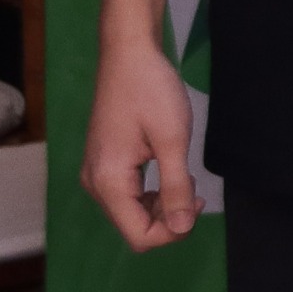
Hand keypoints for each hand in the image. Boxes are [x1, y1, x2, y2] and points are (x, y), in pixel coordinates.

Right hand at [80, 31, 200, 250]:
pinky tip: (171, 174)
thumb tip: (181, 228)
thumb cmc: (151, 91)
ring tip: (184, 179)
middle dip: (169, 218)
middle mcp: (95, 183)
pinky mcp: (105, 165)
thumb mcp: (173, 140)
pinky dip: (153, 194)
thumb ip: (176, 187)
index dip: (173, 232)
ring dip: (163, 206)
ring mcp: (98, 174)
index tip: (196, 201)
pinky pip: (129, 196)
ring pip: (132, 214)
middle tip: (194, 190)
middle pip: (134, 228)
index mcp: (108, 181)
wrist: (129, 56)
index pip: (139, 236)